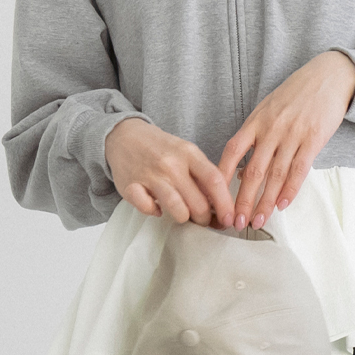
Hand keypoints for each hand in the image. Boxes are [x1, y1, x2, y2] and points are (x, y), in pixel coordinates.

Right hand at [104, 118, 235, 228]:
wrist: (124, 135)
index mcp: (188, 153)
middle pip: (198, 202)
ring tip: (182, 214)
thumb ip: (202, 174)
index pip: (214, 180)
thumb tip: (221, 205)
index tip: (230, 219)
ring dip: (184, 218)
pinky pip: (148, 209)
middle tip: (204, 220)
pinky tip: (157, 207)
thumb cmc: (160, 148)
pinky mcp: (130, 186)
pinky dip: (155, 213)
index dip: (225, 204)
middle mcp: (171, 164)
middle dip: (205, 219)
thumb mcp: (185, 152)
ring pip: (177, 210)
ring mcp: (150, 175)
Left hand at [217, 50, 354, 231]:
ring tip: (258, 221)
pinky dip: (290, 189)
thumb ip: (252, 139)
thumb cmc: (295, 95)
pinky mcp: (313, 139)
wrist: (327, 77)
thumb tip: (237, 173)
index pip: (232, 151)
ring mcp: (292, 134)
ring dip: (265, 202)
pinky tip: (282, 205)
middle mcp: (271, 129)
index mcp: (255, 120)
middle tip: (236, 222)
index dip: (221, 175)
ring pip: (275, 175)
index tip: (214, 197)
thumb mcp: (267, 110)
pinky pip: (299, 169)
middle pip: (252, 170)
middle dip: (242, 200)